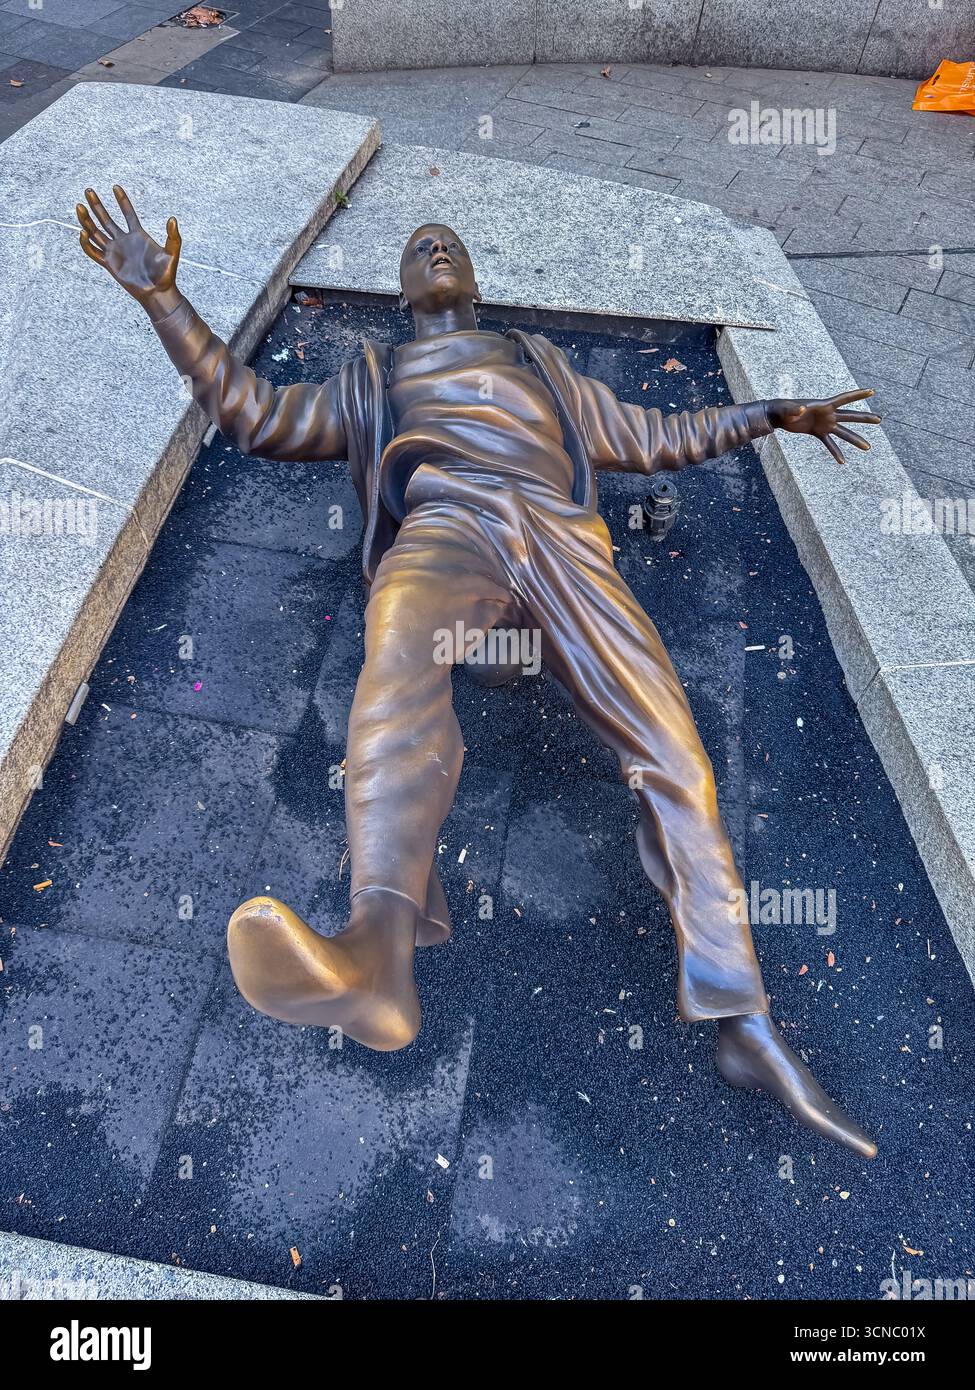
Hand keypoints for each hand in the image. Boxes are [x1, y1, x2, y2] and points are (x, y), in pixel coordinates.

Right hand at [77, 184, 181, 307]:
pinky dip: (86, 243)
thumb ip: (173, 237)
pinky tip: (83, 232)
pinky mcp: (109, 263)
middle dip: (97, 205)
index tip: (115, 186)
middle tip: (88, 190)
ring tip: (79, 206)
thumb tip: (172, 219)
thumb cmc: (167, 274)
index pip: (128, 213)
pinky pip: (93, 251)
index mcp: (138, 235)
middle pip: (106, 219)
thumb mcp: (172, 253)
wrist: (158, 292)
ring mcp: (115, 251)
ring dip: (86, 220)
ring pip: (96, 232)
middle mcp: (124, 241)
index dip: (122, 200)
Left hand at [767, 389, 880, 464]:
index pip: (844, 398)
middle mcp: (828, 415)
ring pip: (843, 433)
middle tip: (880, 420)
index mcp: (824, 405)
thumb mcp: (788, 408)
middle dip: (865, 418)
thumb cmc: (783, 408)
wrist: (778, 415)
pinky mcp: (818, 433)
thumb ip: (794, 408)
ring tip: (868, 448)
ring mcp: (825, 424)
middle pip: (850, 416)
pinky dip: (835, 452)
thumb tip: (801, 410)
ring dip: (855, 440)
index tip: (872, 391)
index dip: (858, 394)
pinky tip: (842, 461)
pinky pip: (829, 444)